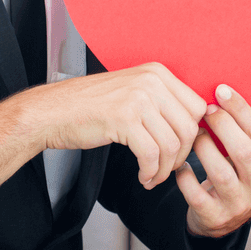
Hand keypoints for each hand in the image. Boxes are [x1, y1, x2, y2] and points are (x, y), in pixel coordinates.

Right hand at [0, 62, 205, 205]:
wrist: (52, 111)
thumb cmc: (91, 106)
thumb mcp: (134, 92)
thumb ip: (163, 102)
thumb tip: (197, 126)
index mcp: (157, 72)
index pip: (197, 107)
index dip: (194, 135)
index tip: (182, 151)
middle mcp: (151, 81)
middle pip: (189, 127)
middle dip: (182, 156)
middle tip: (167, 169)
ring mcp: (138, 98)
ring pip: (172, 144)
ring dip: (165, 169)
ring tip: (152, 176)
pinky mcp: (124, 119)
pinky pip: (152, 154)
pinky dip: (151, 172)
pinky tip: (143, 177)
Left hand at [177, 84, 250, 237]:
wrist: (223, 217)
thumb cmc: (236, 173)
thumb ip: (245, 130)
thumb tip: (222, 91)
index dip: (239, 108)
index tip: (221, 90)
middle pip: (242, 150)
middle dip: (221, 124)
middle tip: (205, 110)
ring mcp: (239, 205)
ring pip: (220, 172)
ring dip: (203, 147)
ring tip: (194, 135)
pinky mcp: (215, 217)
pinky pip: (196, 193)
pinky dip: (185, 176)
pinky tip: (182, 164)